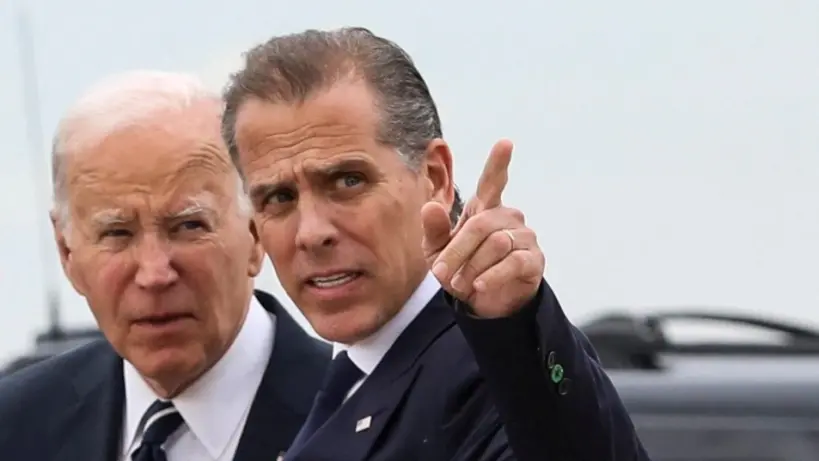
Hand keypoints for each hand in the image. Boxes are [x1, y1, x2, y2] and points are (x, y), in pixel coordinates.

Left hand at [421, 139, 545, 317]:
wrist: (483, 304)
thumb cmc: (461, 270)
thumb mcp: (438, 252)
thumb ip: (434, 230)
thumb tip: (429, 206)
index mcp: (484, 209)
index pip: (492, 182)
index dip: (498, 163)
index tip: (505, 143)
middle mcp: (507, 217)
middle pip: (481, 225)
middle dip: (457, 250)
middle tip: (441, 273)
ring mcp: (524, 237)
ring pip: (496, 244)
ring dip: (472, 267)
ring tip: (460, 284)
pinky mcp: (533, 259)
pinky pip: (512, 262)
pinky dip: (492, 276)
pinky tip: (480, 286)